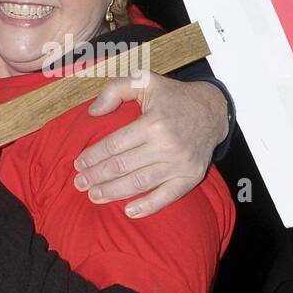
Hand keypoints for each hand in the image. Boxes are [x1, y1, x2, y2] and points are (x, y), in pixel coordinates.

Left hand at [74, 74, 227, 217]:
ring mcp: (180, 163)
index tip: (78, 164)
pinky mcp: (191, 176)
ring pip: (140, 183)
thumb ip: (116, 89)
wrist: (213, 111)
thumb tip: (92, 111)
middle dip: (97, 176)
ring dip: (113, 192)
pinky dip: (148, 206)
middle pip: (123, 166)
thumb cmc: (174, 97)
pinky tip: (128, 211)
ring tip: (94, 196)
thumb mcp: (146, 81)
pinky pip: (167, 196)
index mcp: (153, 122)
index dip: (93, 156)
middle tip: (79, 183)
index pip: (115, 144)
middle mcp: (167, 145)